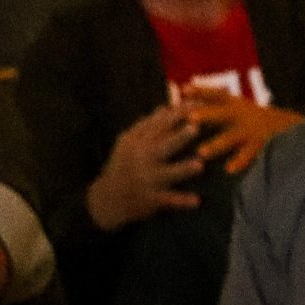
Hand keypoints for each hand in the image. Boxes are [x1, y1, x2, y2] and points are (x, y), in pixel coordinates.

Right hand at [87, 105, 204, 231]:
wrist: (105, 200)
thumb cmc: (124, 166)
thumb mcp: (129, 144)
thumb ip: (148, 126)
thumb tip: (165, 107)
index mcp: (136, 142)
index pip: (159, 124)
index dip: (179, 113)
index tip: (199, 103)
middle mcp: (140, 159)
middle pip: (162, 146)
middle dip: (178, 137)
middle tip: (196, 128)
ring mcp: (145, 180)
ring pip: (166, 174)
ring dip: (182, 170)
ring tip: (199, 166)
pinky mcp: (149, 199)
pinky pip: (167, 200)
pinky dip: (181, 201)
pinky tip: (197, 201)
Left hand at [182, 88, 304, 173]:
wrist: (288, 127)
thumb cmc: (251, 118)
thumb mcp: (236, 106)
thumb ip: (212, 102)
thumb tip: (184, 91)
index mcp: (234, 105)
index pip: (216, 95)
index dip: (201, 92)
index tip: (184, 90)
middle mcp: (243, 115)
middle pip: (222, 114)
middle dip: (207, 115)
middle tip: (190, 117)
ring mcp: (252, 131)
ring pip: (231, 138)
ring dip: (217, 144)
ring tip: (202, 152)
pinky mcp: (261, 145)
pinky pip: (249, 154)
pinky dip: (239, 161)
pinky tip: (229, 169)